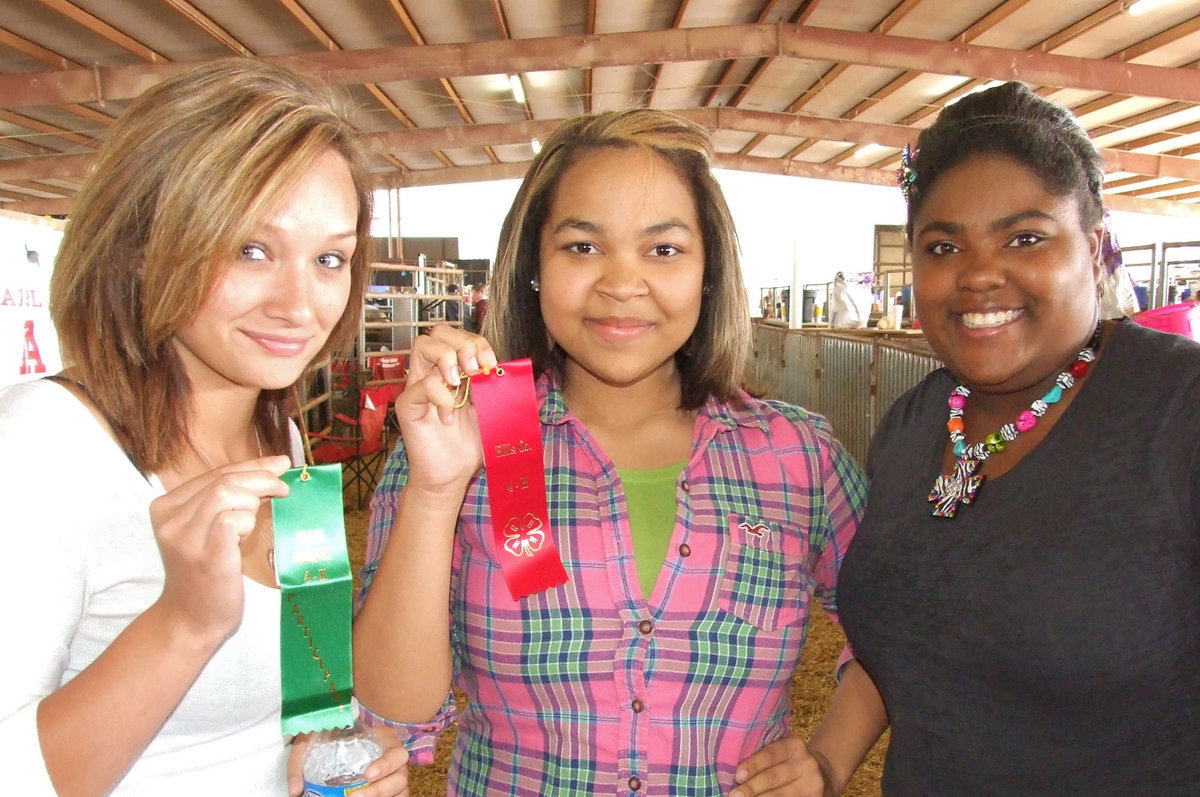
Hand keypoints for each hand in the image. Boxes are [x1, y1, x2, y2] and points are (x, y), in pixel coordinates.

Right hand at [149, 455, 291, 644]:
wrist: (191, 620)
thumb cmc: (207, 573)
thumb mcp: (208, 530)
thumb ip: (228, 501)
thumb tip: (272, 470)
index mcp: (166, 507)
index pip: (215, 473)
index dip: (251, 465)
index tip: (279, 464)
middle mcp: (170, 519)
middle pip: (223, 480)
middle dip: (261, 477)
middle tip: (284, 486)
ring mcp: (185, 538)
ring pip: (226, 494)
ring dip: (252, 501)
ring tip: (258, 518)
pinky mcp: (205, 555)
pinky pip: (231, 520)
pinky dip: (247, 521)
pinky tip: (247, 535)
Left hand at [286, 727, 410, 795]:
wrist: (333, 748)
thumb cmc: (329, 739)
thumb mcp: (312, 741)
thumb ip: (299, 761)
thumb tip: (295, 790)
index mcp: (384, 741)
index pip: (397, 752)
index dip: (386, 765)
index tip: (366, 774)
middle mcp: (395, 761)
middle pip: (401, 777)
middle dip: (381, 789)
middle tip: (355, 796)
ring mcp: (395, 777)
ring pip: (401, 791)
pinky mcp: (391, 791)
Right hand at [395, 324, 497, 492]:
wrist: (453, 475)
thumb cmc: (469, 444)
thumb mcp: (493, 411)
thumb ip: (499, 389)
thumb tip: (513, 370)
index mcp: (453, 371)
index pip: (458, 336)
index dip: (477, 342)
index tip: (492, 363)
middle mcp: (433, 373)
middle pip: (438, 332)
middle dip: (462, 343)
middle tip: (475, 369)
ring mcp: (417, 387)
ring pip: (422, 346)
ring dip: (448, 358)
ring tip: (460, 383)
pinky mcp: (408, 406)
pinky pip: (421, 385)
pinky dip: (441, 396)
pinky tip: (449, 416)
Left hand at [731, 735, 834, 796]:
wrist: (825, 774)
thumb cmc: (791, 761)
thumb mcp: (784, 751)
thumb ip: (764, 754)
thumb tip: (733, 769)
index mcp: (794, 745)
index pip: (770, 754)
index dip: (753, 765)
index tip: (737, 775)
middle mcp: (806, 763)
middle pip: (774, 777)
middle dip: (752, 788)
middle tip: (734, 795)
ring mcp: (813, 783)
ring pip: (782, 795)